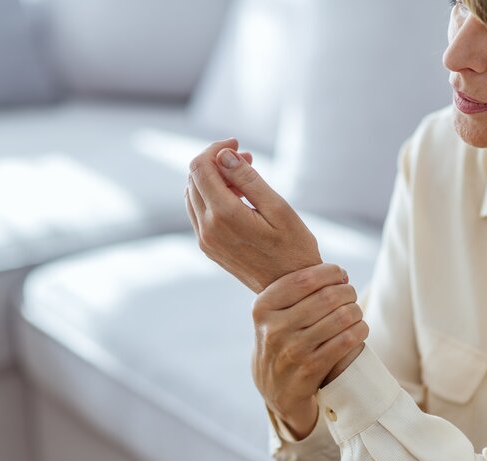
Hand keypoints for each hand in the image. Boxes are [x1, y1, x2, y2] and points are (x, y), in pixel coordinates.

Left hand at [185, 138, 321, 292]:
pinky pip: (198, 212)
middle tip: (246, 158)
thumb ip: (248, 179)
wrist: (290, 289)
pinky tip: (236, 198)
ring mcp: (205, 240)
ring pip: (193, 194)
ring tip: (243, 179)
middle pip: (194, 178)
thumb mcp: (278, 208)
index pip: (200, 167)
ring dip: (213, 178)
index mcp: (224, 215)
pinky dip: (211, 197)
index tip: (238, 144)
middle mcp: (207, 228)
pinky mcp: (208, 247)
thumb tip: (223, 155)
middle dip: (216, 161)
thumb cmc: (293, 248)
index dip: (216, 149)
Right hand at [252, 263, 368, 438]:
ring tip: (355, 312)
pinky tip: (359, 329)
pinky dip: (359, 330)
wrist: (275, 388)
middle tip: (350, 295)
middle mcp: (274, 328)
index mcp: (263, 307)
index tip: (339, 275)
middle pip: (327, 297)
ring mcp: (292, 350)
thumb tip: (341, 275)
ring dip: (356, 311)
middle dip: (347, 292)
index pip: (305, 278)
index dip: (330, 272)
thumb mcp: (274, 314)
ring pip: (341, 317)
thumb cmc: (282, 340)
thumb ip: (297, 291)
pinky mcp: (310, 368)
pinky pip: (346, 341)